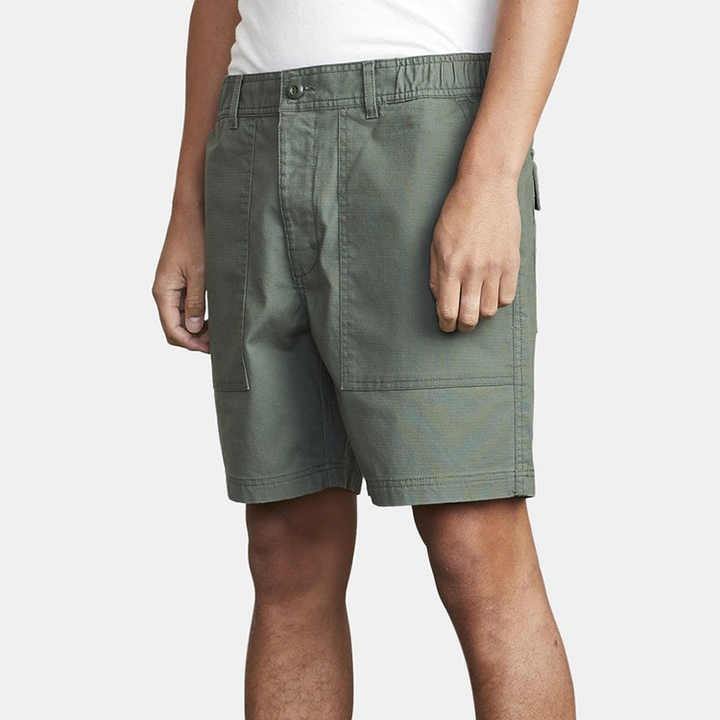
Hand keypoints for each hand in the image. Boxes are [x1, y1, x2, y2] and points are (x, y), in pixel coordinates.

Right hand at [152, 206, 209, 351]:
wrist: (191, 213)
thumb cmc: (195, 239)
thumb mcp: (200, 274)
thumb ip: (196, 303)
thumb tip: (194, 329)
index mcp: (163, 291)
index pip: (172, 330)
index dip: (191, 343)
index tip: (211, 349)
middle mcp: (163, 291)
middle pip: (174, 328)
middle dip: (193, 339)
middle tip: (218, 343)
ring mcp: (170, 287)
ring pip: (180, 319)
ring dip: (196, 329)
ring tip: (219, 332)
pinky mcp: (178, 281)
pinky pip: (184, 306)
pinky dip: (197, 316)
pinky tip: (214, 318)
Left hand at [430, 175, 520, 332]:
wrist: (486, 188)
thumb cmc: (458, 212)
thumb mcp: (436, 242)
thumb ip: (436, 274)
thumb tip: (440, 299)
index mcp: (450, 266)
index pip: (448, 311)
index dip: (446, 324)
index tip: (446, 325)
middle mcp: (473, 270)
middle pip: (470, 317)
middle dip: (463, 326)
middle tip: (461, 322)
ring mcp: (494, 267)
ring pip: (490, 311)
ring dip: (481, 313)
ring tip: (476, 304)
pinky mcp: (512, 262)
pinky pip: (508, 297)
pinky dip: (499, 300)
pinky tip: (491, 292)